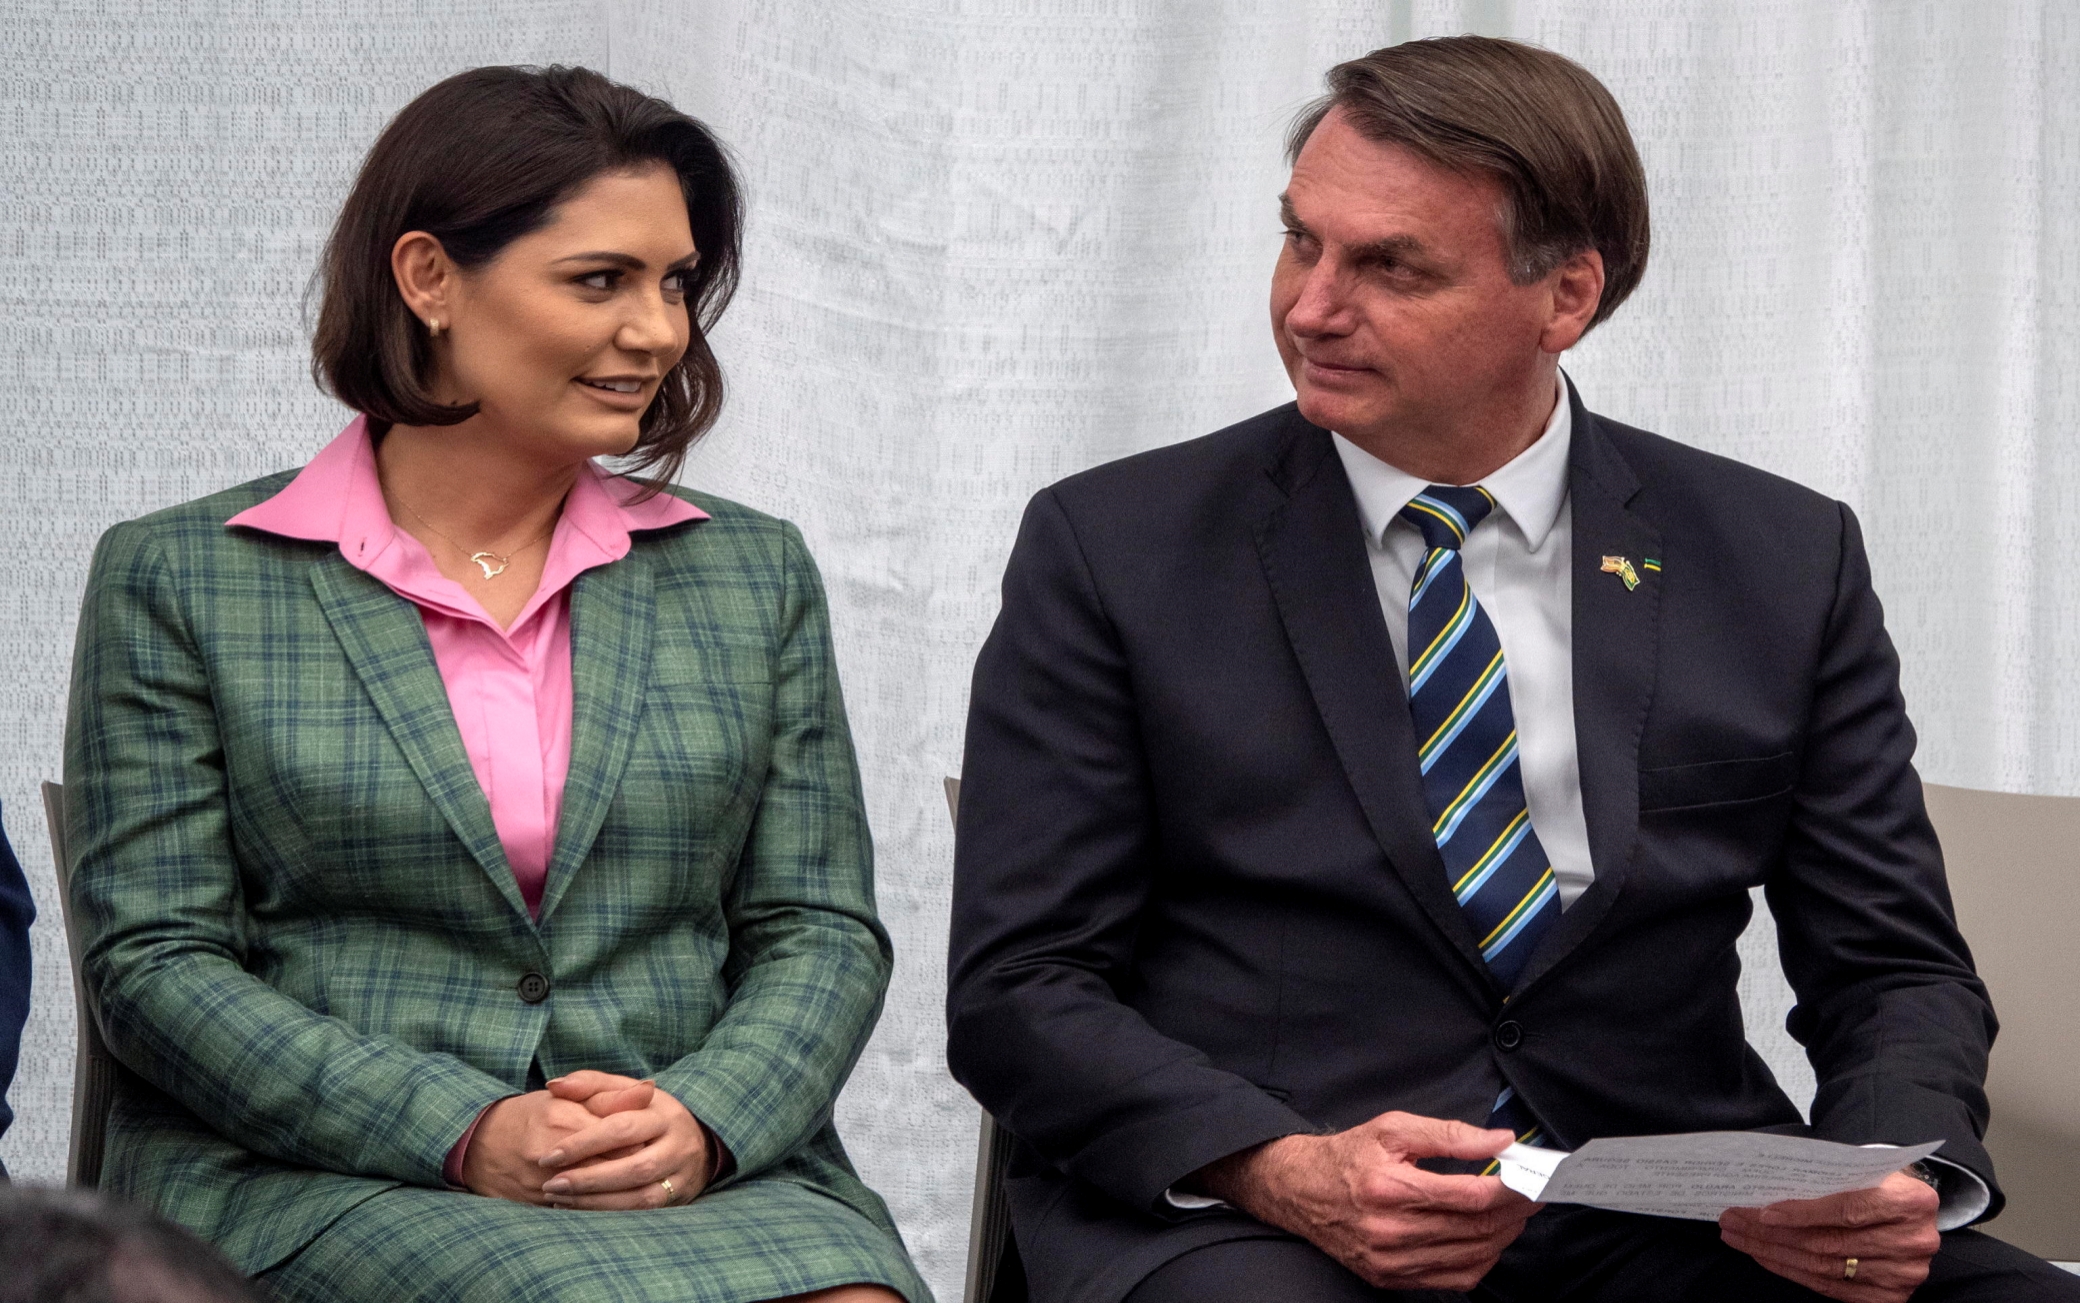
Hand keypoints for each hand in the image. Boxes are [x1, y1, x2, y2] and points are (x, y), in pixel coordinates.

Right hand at [460, 1086, 648, 1204]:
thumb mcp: (568, 1096)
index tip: (653, 1139)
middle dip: (635, 1167)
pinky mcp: (537, 1204)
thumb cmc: (531, 1115)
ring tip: (636, 1183)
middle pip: (612, 1166)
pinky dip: (599, 1207)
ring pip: (598, 1194)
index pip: (619, 1134)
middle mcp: (552, 1153)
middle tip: (652, 1163)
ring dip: (621, 1191)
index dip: (642, 1139)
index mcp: (564, 1118)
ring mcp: (543, 1182)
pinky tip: (613, 1200)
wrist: (480, 1145)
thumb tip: (650, 1088)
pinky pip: (578, 1212)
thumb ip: (610, 1094)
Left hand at [534, 1070, 715, 1209]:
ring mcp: (681, 1175)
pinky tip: (579, 1210)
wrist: (696, 1140)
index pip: (622, 1128)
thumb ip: (590, 1084)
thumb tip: (555, 1085)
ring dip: (596, 1202)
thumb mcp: (625, 1090)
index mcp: (663, 1113)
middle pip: (634, 1167)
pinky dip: (609, 1214)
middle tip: (551, 1185)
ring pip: (640, 1197)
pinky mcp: (679, 1200)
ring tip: (558, 1200)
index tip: (549, 1156)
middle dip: (589, 1179)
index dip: (584, 1144)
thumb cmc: (646, 1113)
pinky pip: (643, 1214)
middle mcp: (678, 1145)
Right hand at [1193, 1110, 1539, 1290]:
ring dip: (1503, 1235)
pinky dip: (1481, 1261)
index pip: (1470, 1196)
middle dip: (1515, 1211)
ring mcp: (1391, 1260)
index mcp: (1391, 1187)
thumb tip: (1500, 1140)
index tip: (1532, 1179)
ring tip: (1516, 1214)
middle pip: (1475, 1228)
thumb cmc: (1350, 1155)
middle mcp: (1391, 1230)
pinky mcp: (1391, 1278)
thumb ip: (1450, 1134)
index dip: (1510, 1190)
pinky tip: (1489, 1239)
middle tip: (1534, 1194)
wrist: (1301, 1190)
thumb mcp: (1394, 1127)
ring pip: (1470, 1256)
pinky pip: (1453, 1279)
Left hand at [1719, 1170, 1941, 1301]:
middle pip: (1829, 1242)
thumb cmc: (1879, 1183)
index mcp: (1909, 1200)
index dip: (1802, 1214)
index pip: (1846, 1210)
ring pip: (1825, 1268)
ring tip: (1740, 1238)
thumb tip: (1770, 1184)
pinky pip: (1832, 1289)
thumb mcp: (1865, 1168)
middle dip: (1773, 1233)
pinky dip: (1794, 1273)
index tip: (1762, 1213)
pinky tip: (1768, 1257)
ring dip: (1774, 1254)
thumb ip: (1830, 1176)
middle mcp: (1913, 1241)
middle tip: (1735, 1222)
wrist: (1913, 1212)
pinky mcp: (1891, 1295)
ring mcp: (1903, 1273)